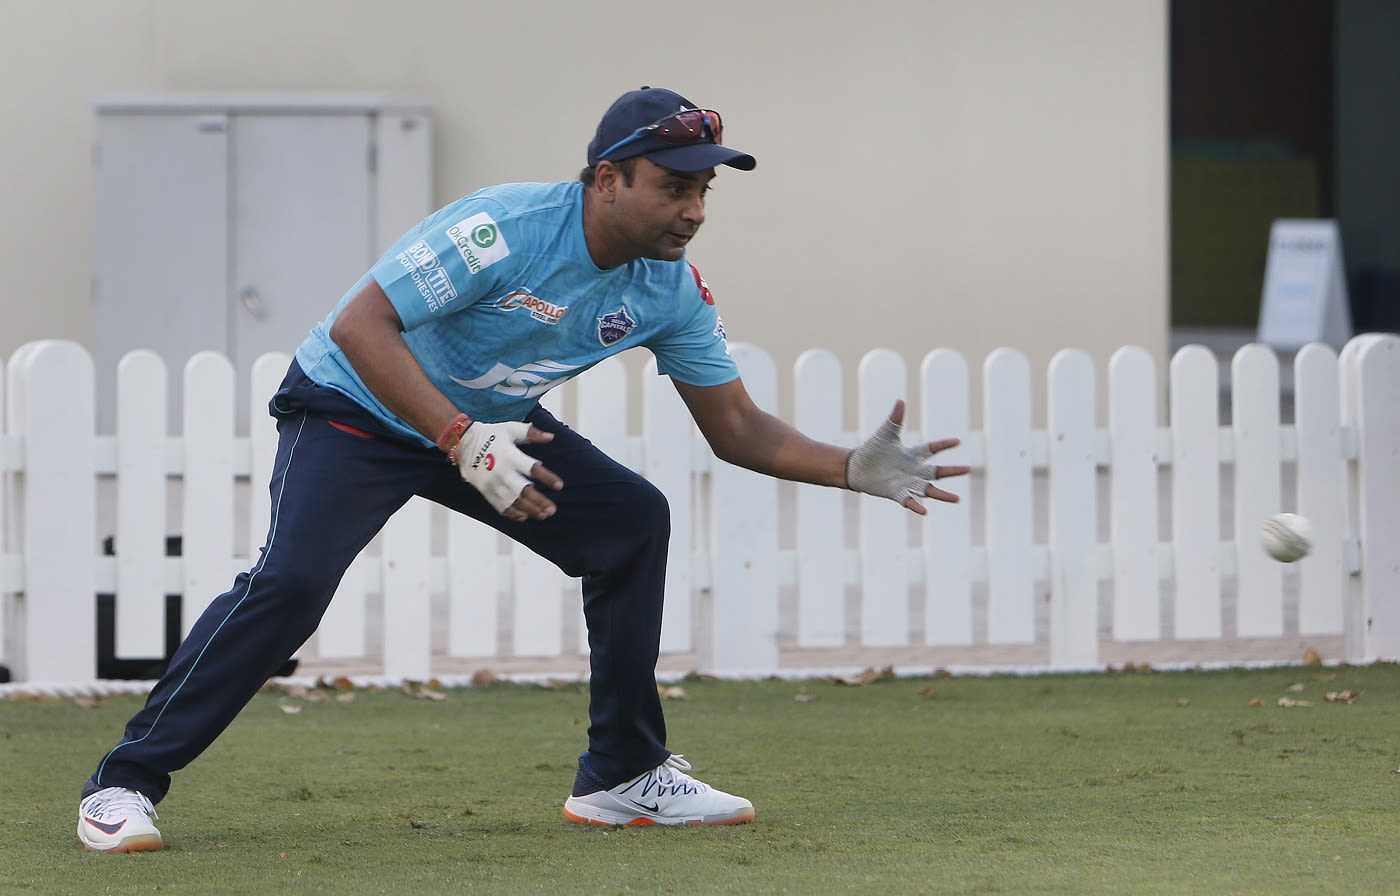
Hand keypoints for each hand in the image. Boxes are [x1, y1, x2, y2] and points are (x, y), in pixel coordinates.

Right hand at [455, 421, 562, 520]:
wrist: (463, 442)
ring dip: (529, 509)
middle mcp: (501, 470)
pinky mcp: (485, 490)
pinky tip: (523, 517)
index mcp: (509, 455)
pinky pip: (499, 505)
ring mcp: (492, 482)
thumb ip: (531, 433)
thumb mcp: (511, 428)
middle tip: (552, 510)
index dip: (546, 478)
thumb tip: (551, 437)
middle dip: (539, 501)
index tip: (559, 486)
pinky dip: (511, 513)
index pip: (531, 468)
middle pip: (523, 490)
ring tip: (543, 515)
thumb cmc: (491, 434)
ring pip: (513, 501)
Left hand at [845, 400, 969, 514]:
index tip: (958, 441)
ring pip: (929, 490)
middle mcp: (914, 470)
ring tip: (957, 499)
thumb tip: (900, 401)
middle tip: (969, 469)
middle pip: (937, 472)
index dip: (944, 445)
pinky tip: (925, 512)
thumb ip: (895, 420)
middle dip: (952, 471)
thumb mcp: (885, 434)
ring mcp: (907, 483)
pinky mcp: (896, 494)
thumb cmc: (872, 450)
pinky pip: (909, 501)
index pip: (932, 449)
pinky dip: (916, 505)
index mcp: (913, 454)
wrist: (856, 468)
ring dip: (943, 495)